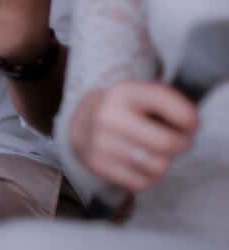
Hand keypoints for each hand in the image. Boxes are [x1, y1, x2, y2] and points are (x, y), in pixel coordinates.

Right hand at [70, 81, 197, 192]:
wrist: (82, 122)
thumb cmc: (124, 109)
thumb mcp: (140, 93)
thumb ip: (166, 102)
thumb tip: (190, 123)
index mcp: (123, 92)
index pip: (163, 101)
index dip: (187, 116)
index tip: (191, 122)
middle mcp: (109, 115)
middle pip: (165, 142)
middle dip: (182, 143)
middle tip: (182, 140)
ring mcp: (102, 142)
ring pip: (157, 166)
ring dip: (165, 161)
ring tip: (158, 151)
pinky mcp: (99, 165)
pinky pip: (142, 182)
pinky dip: (149, 176)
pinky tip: (143, 163)